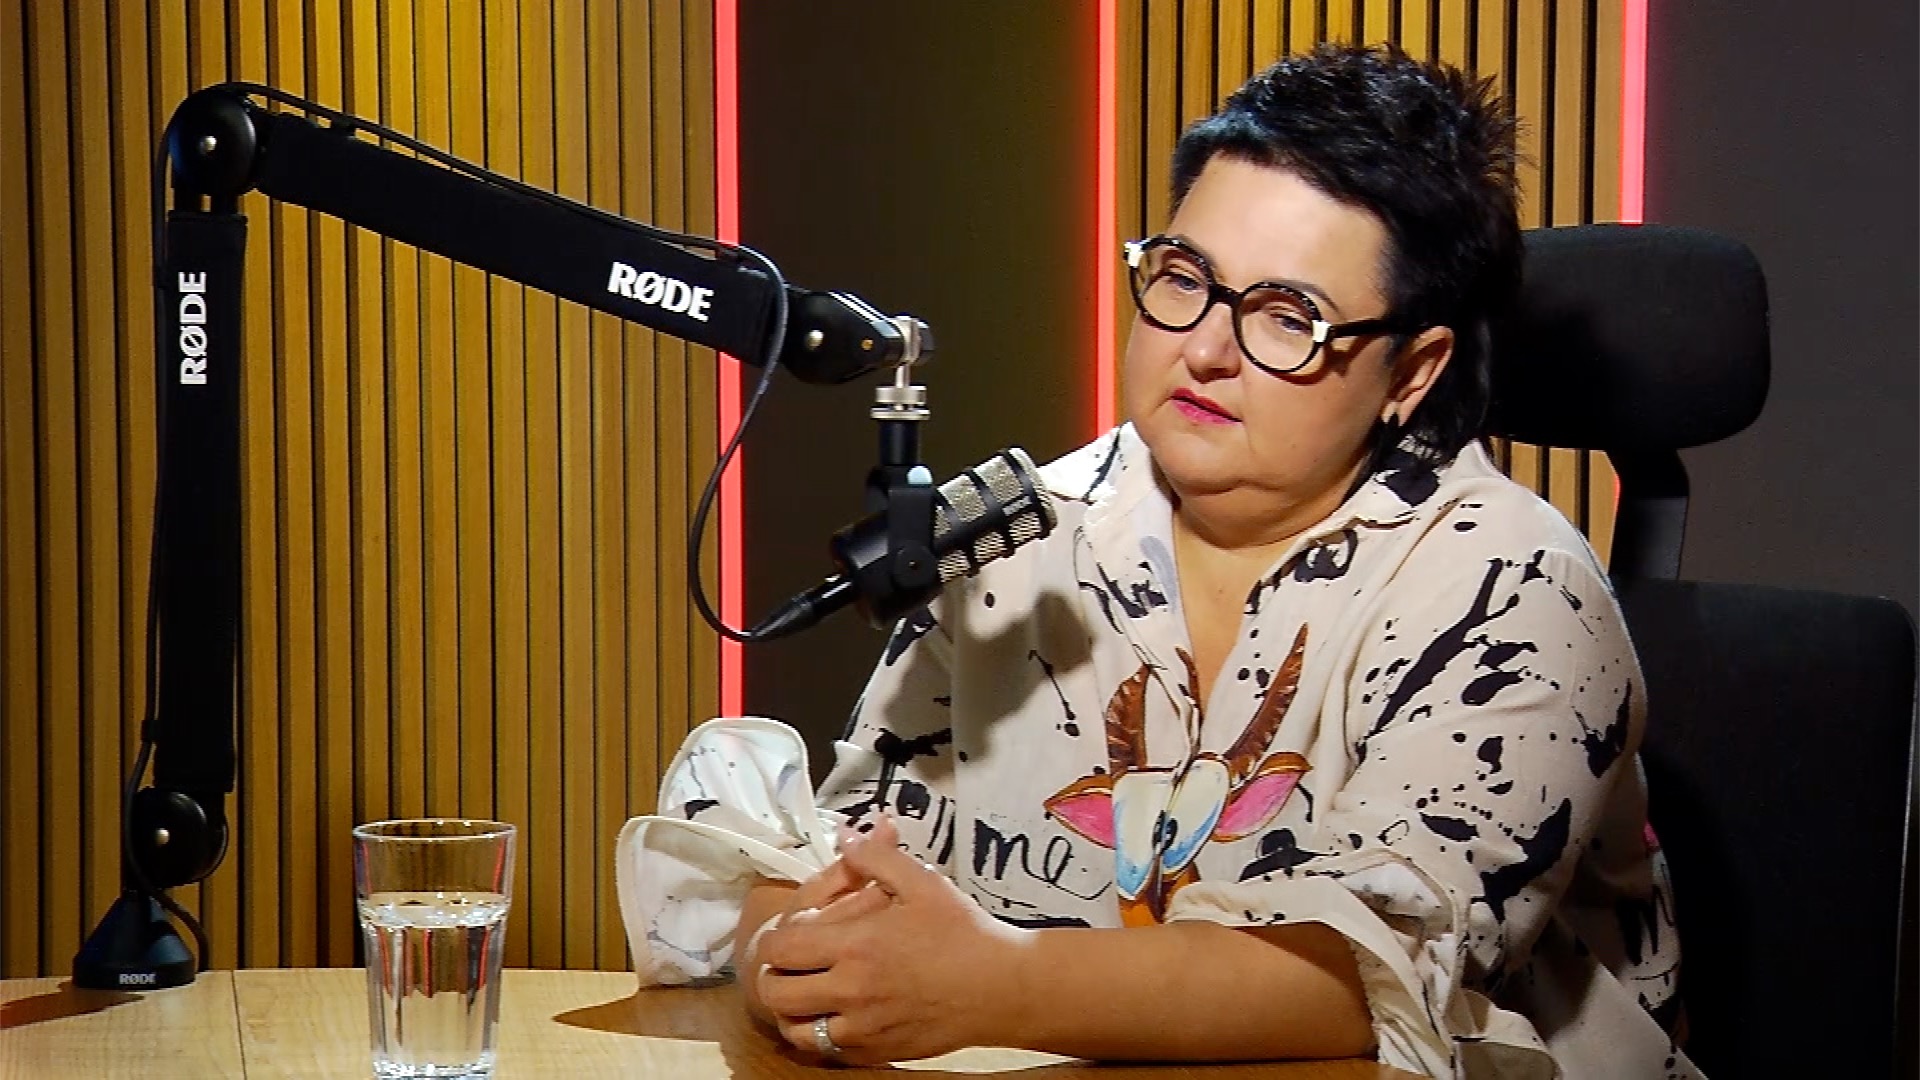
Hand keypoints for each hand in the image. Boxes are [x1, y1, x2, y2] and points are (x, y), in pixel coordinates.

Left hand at [755, 817, 1030, 1064]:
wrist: (1004, 988)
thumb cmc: (964, 931)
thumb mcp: (922, 882)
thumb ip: (875, 857)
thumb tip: (845, 835)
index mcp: (856, 945)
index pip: (780, 950)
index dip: (775, 940)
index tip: (793, 933)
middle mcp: (852, 991)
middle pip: (776, 994)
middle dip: (773, 977)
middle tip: (791, 965)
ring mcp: (863, 1028)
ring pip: (797, 1031)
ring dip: (793, 1011)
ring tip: (808, 993)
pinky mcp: (878, 1053)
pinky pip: (830, 1052)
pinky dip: (824, 1035)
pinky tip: (839, 1014)